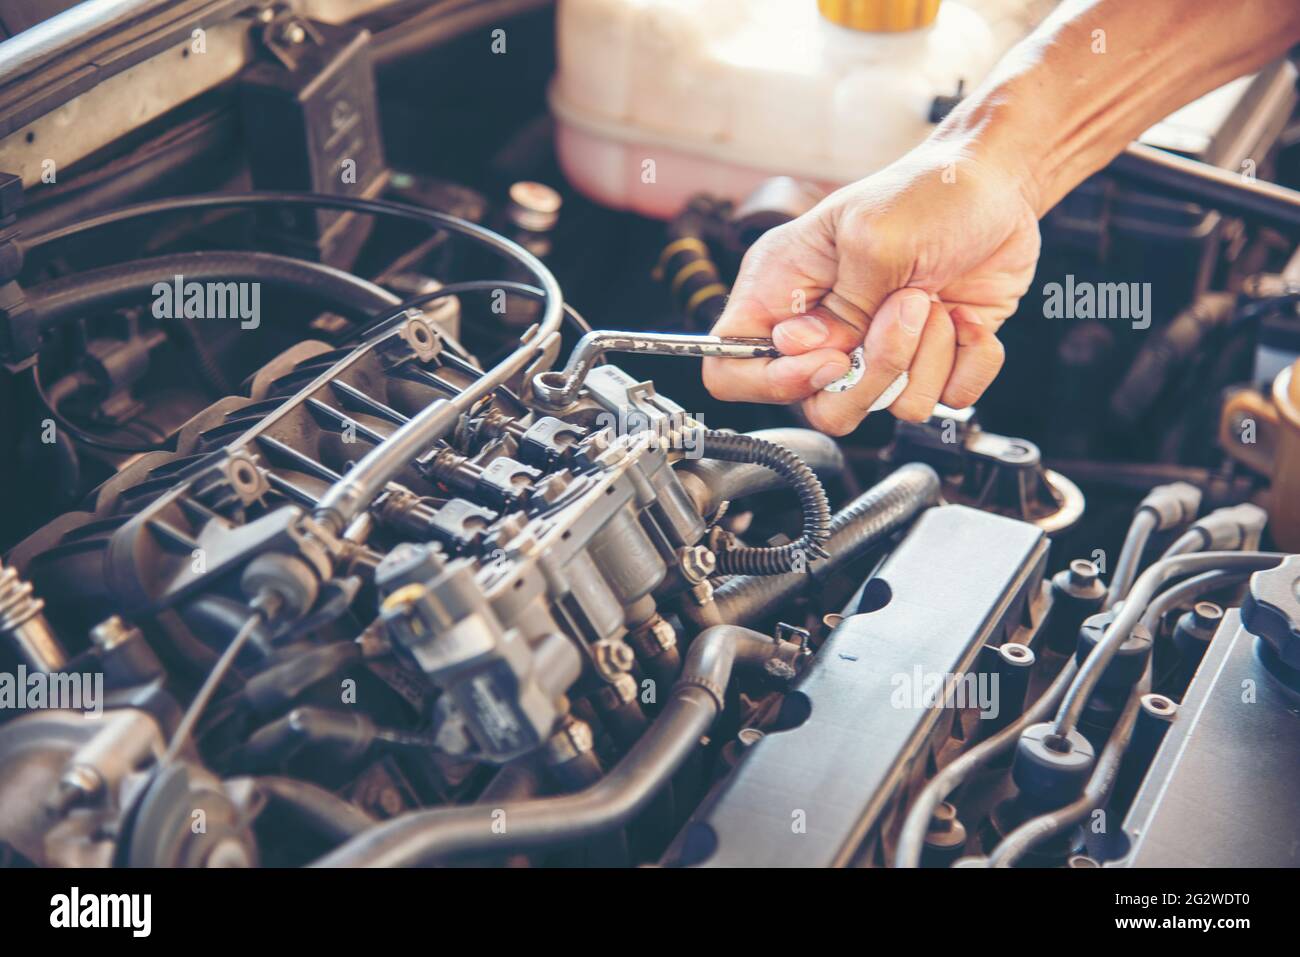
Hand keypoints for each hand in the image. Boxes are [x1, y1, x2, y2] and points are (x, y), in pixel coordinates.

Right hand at [702, 139, 1040, 434]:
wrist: (999, 186)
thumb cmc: (929, 191)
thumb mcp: (873, 236)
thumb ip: (839, 306)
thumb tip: (808, 352)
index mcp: (782, 289)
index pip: (731, 369)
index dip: (775, 382)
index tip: (833, 358)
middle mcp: (824, 328)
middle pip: (819, 406)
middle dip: (874, 370)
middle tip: (904, 307)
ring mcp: (876, 350)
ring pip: (885, 407)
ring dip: (924, 356)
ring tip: (933, 298)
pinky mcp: (926, 361)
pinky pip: (940, 401)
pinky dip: (966, 362)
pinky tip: (964, 317)